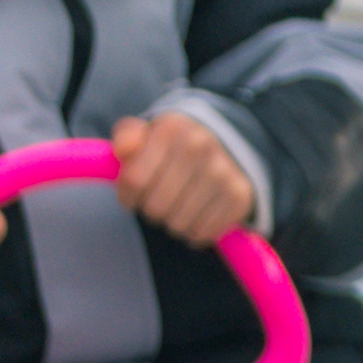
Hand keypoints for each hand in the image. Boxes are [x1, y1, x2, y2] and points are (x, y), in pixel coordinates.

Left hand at [108, 109, 258, 243]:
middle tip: (159, 199)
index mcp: (172, 129)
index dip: (127, 195)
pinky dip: (195, 232)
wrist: (222, 148)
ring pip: (177, 224)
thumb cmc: (171, 149)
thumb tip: (123, 150)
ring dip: (172, 222)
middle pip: (155, 207)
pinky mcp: (239, 195)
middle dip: (150, 209)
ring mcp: (223, 171)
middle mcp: (200, 146)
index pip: (134, 180)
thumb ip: (126, 138)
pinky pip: (202, 233)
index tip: (133, 193)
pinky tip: (197, 215)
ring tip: (179, 205)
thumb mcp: (145, 135)